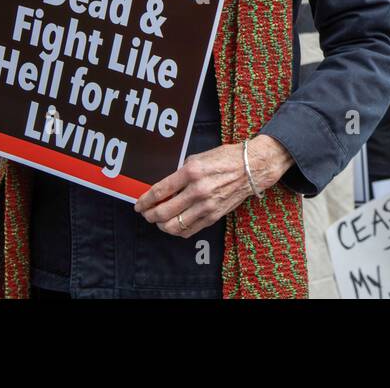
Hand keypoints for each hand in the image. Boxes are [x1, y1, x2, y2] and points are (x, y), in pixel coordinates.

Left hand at [135, 135, 292, 237]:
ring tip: (159, 220)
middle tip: (146, 213)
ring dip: (161, 225)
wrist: (251, 168)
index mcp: (191, 172)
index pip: (160, 191)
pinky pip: (189, 230)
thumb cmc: (225, 159)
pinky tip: (174, 224)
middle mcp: (198, 190)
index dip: (145, 200)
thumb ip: (180, 172)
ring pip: (174, 225)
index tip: (138, 204)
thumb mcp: (199, 158)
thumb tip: (164, 187)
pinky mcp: (213, 216)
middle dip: (149, 215)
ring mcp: (206, 206)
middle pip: (163, 212)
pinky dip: (177, 230)